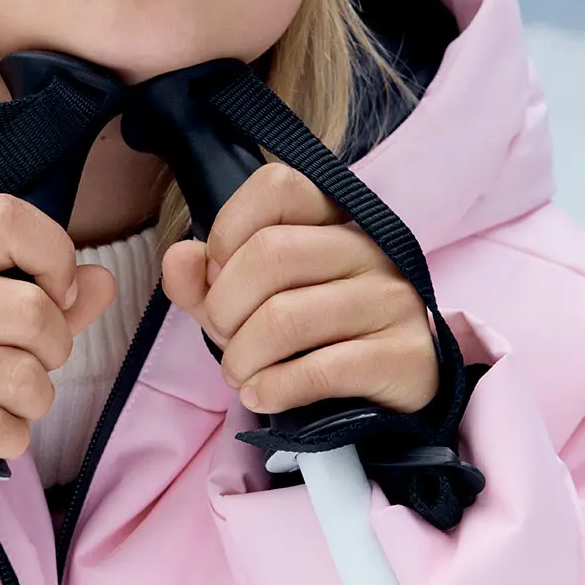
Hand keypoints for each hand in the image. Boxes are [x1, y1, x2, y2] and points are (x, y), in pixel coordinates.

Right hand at [0, 194, 115, 472]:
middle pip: (31, 312)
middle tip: (36, 361)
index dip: (55, 256)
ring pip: (20, 379)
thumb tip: (102, 282)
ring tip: (11, 400)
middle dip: (56, 348)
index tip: (56, 294)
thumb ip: (46, 292)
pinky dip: (12, 437)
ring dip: (35, 400)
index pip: (6, 220)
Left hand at [161, 162, 438, 416]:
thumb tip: (179, 256)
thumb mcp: (246, 303)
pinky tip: (261, 396)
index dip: (229, 229)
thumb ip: (204, 280)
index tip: (218, 275)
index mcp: (333, 219)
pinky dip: (273, 388)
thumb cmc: (308, 336)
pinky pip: (320, 370)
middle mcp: (369, 248)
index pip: (277, 186)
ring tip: (240, 375)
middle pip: (271, 254)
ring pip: (287, 317)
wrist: (385, 398)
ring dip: (242, 357)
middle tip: (224, 339)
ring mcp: (393, 299)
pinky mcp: (405, 356)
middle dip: (225, 307)